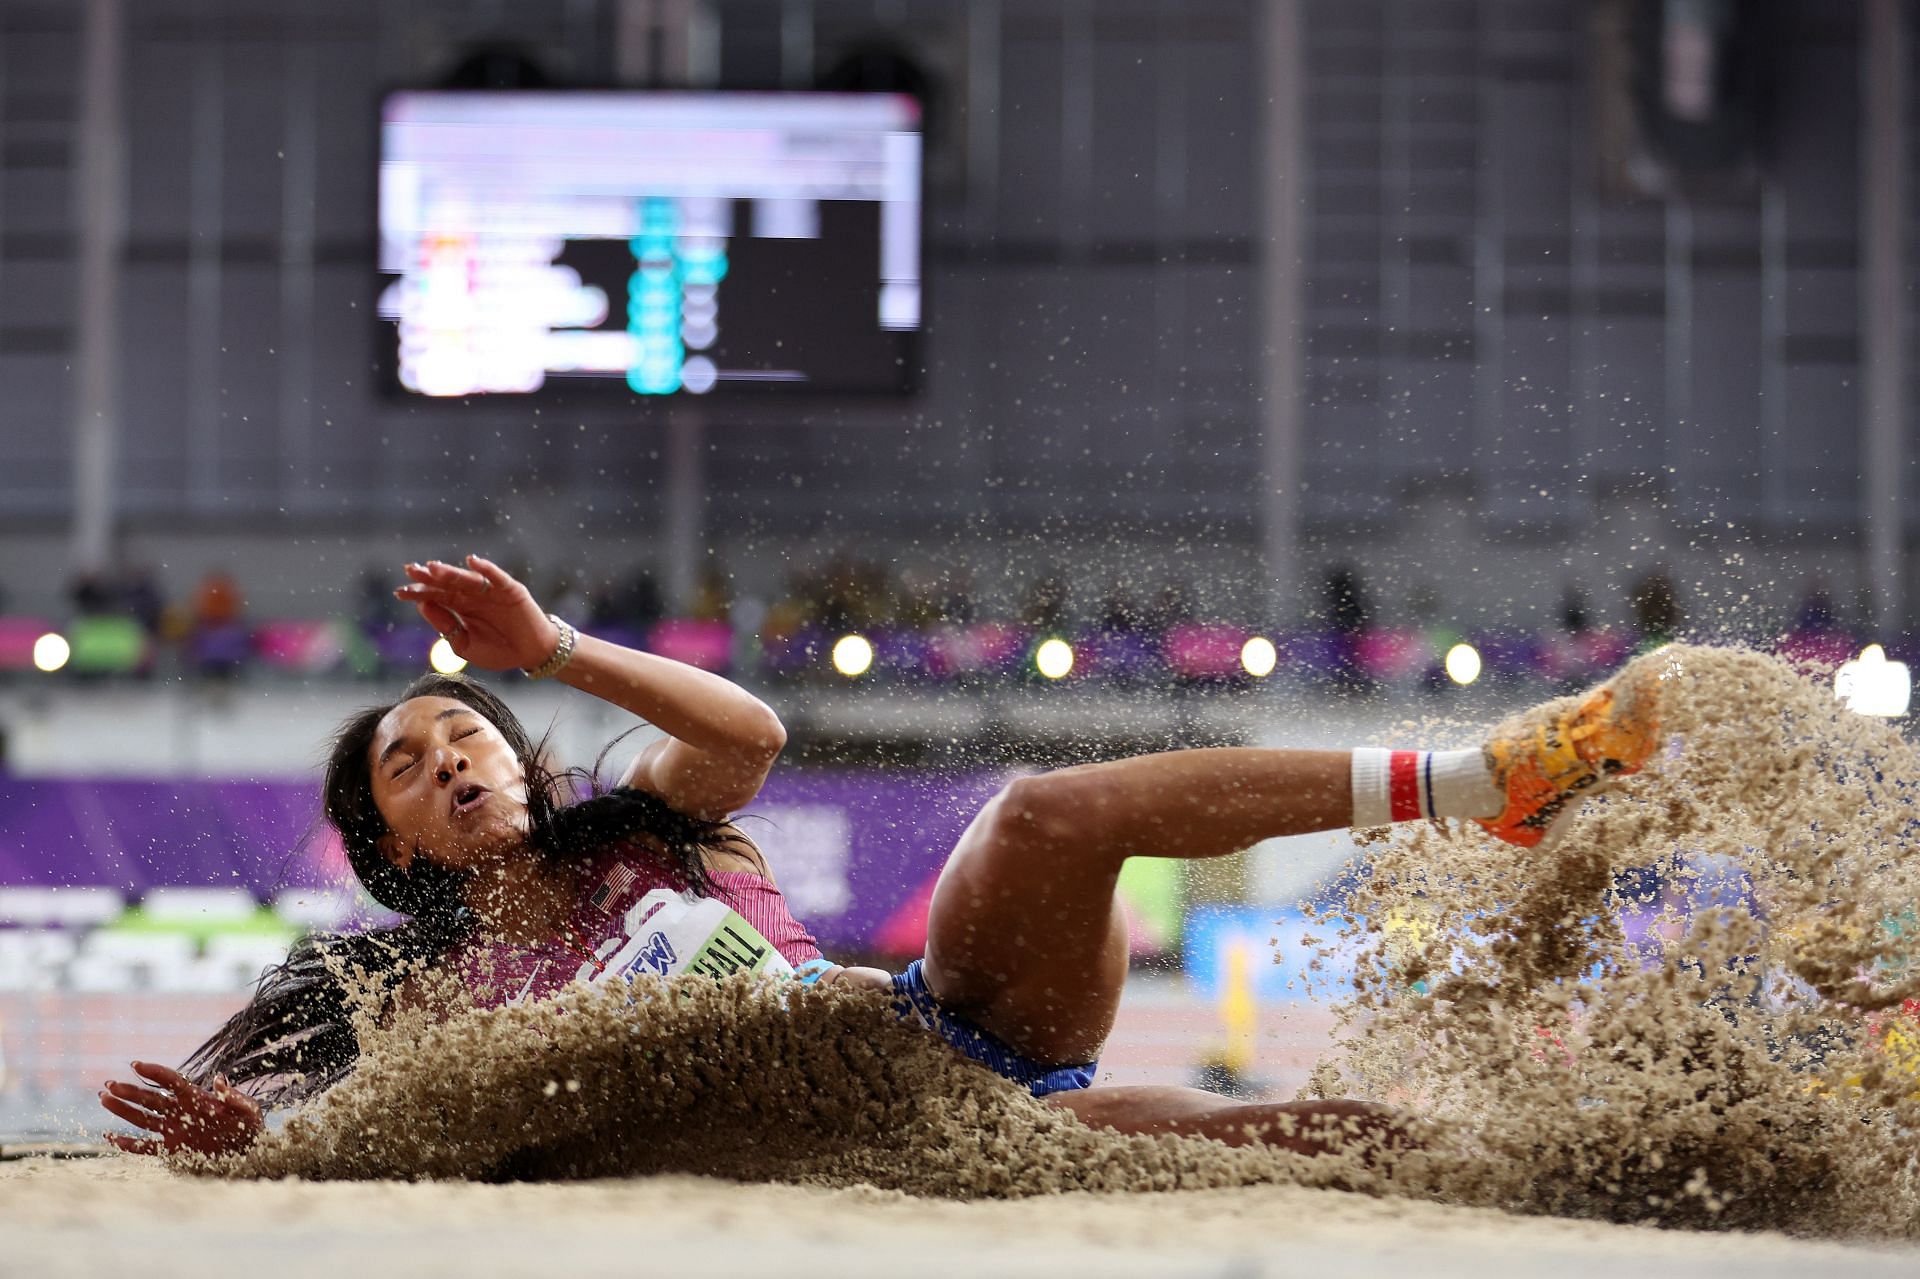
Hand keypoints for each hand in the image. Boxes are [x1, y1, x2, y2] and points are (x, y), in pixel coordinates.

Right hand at [99, 1061, 263, 1157]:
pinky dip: (128, 1144)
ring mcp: (175, 1130)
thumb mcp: (249, 1110)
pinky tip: (110, 1137)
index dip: (154, 1072)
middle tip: (108, 1084)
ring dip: (123, 1109)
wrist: (249, 1152)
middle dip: (129, 1091)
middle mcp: (181, 1112)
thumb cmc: (251, 1127)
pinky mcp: (173, 1150)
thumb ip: (235, 1097)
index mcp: (197, 1098)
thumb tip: (219, 1079)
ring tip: (104, 1098)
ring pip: (142, 1118)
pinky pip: (146, 1147)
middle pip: (150, 1098)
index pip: (171, 1081)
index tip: (135, 1064)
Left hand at [394, 554, 560, 672]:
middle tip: (410, 570)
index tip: (400, 591)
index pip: (435, 596)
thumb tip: (423, 606)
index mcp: (459, 608)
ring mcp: (491, 592)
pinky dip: (486, 569)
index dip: (418, 593)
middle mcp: (472, 596)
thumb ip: (445, 626)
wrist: (530, 656)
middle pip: (447, 584)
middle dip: (429, 577)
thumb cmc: (498, 651)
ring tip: (434, 567)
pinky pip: (496, 577)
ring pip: (467, 579)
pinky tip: (472, 562)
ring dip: (451, 572)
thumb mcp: (464, 644)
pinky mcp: (510, 590)